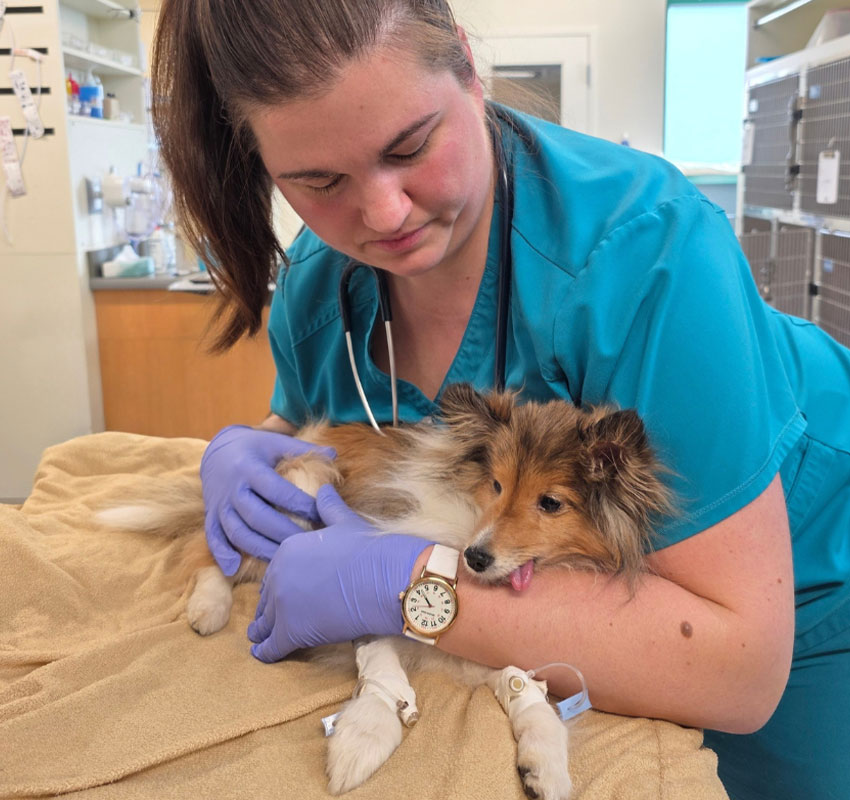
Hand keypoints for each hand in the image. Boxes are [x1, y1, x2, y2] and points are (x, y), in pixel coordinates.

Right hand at [200, 425, 335, 574]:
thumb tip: (334, 454)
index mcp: (249, 468)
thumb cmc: (255, 448)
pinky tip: (234, 568)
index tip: (321, 515)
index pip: (276, 490)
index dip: (299, 504)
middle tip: (307, 545)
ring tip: (282, 560)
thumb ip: (302, 449)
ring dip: (259, 548)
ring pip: (237, 531)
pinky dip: (221, 554)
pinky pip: (213, 537)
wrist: (217, 451)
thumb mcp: (275, 442)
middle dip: (283, 532)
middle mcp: (232, 488)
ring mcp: (220, 504)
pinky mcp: (210, 516)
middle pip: (257, 516)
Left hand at [247, 485, 432, 661]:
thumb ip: (328, 508)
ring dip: (264, 631)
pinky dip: (266, 652)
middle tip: (270, 620)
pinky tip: (263, 654)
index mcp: (287, 550)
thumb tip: (325, 489)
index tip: (283, 594)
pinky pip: (271, 646)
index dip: (279, 585)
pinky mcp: (291, 630)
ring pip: (265, 623)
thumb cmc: (369, 550)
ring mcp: (282, 604)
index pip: (275, 573)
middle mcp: (277, 575)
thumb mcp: (345, 522)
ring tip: (261, 639)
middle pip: (266, 598)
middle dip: (269, 609)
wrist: (384, 578)